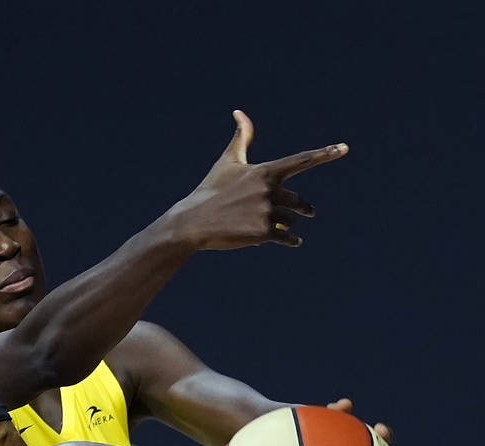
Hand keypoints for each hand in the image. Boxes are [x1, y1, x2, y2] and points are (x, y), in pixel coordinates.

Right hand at [177, 110, 347, 251]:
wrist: (193, 222)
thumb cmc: (211, 190)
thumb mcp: (228, 162)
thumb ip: (241, 138)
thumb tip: (239, 112)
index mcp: (265, 171)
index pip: (301, 160)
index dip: (324, 154)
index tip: (343, 148)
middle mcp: (268, 190)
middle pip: (297, 201)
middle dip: (302, 208)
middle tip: (310, 212)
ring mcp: (265, 212)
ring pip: (289, 220)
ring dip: (285, 225)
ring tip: (274, 227)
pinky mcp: (261, 233)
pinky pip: (286, 238)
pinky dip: (291, 241)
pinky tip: (295, 242)